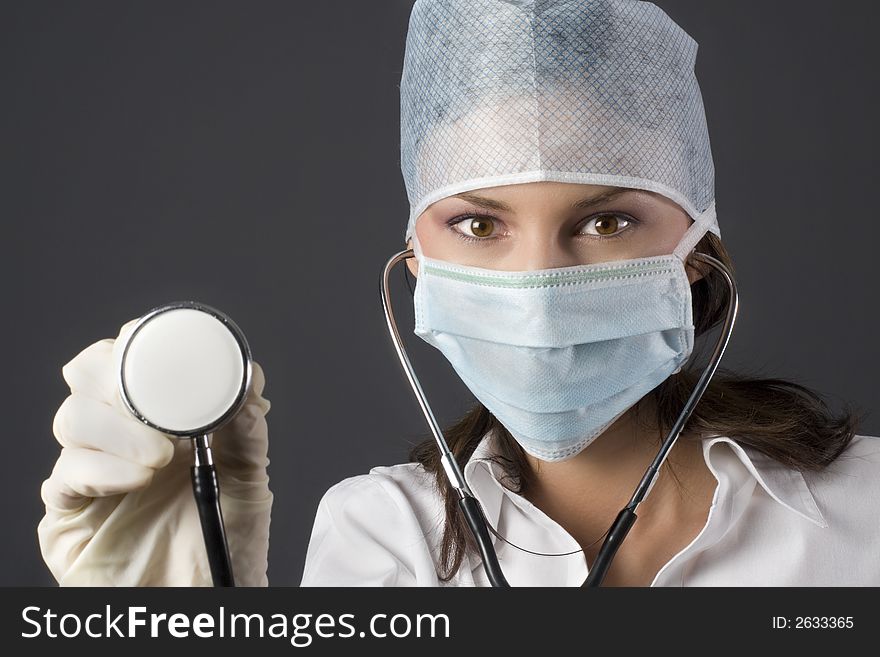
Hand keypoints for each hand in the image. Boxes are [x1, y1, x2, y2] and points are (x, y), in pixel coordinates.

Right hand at [37, 318, 272, 585]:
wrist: (211, 600)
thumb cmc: (227, 541)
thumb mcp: (249, 479)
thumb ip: (247, 430)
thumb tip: (250, 382)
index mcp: (160, 419)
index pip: (132, 361)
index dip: (138, 342)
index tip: (162, 345)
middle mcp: (120, 438)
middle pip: (88, 376)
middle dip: (115, 376)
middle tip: (152, 401)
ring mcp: (92, 473)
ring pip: (71, 418)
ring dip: (115, 428)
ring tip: (159, 457)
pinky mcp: (68, 514)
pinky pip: (64, 475)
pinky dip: (99, 468)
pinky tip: (136, 479)